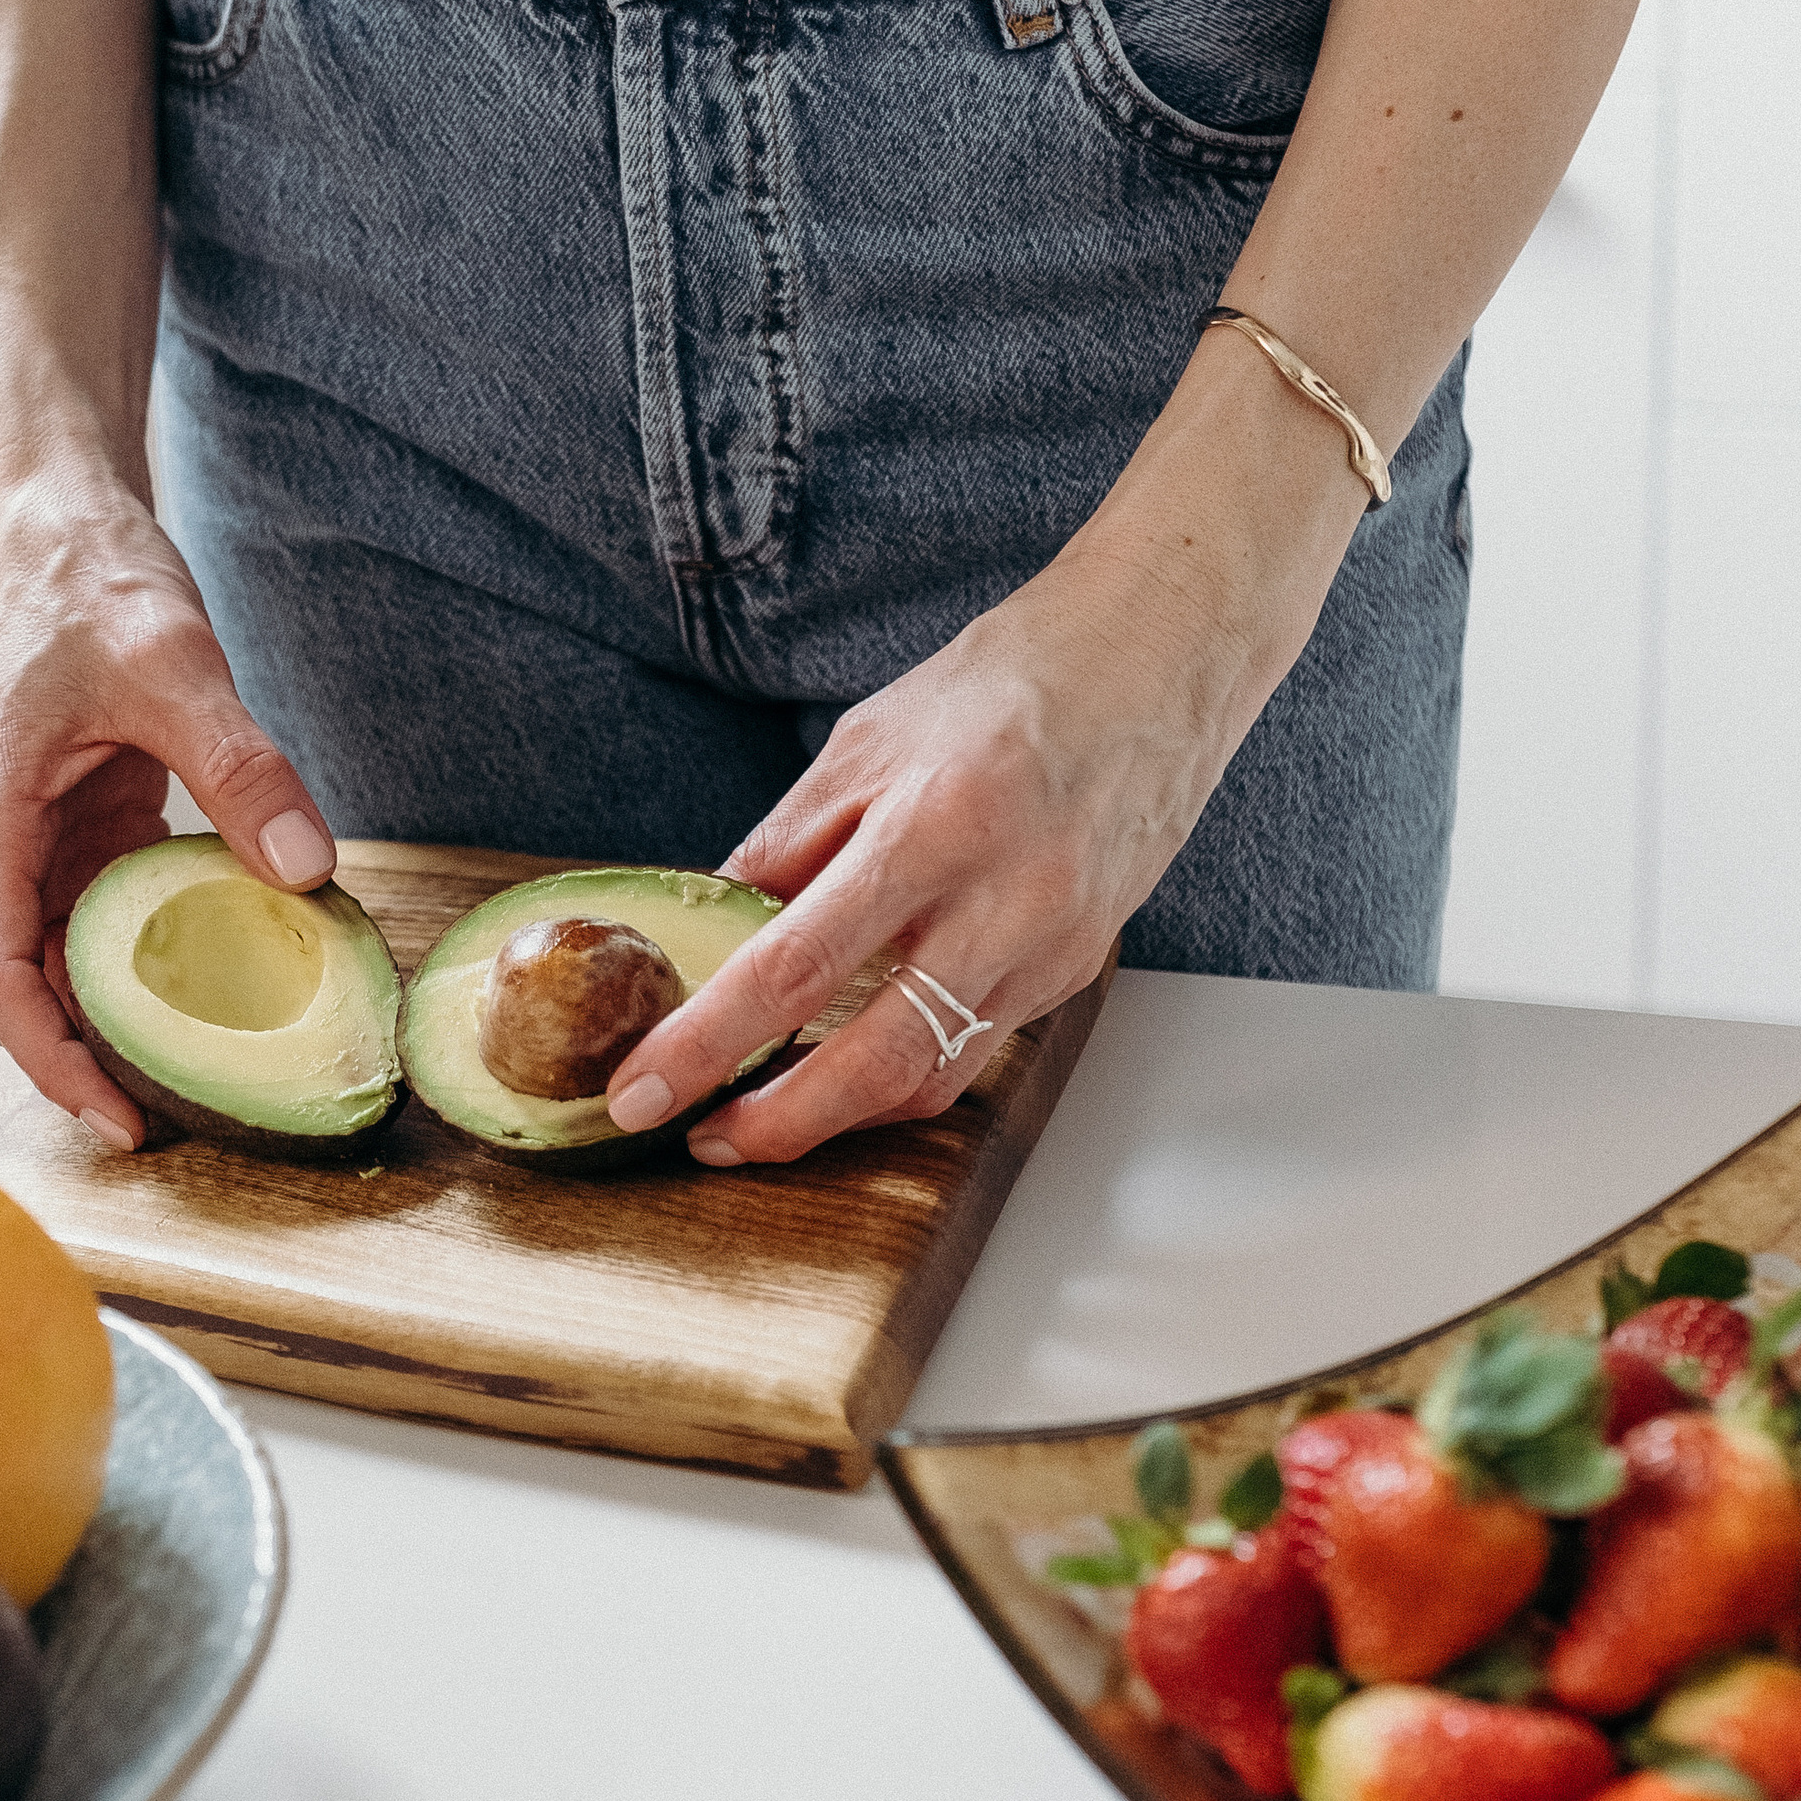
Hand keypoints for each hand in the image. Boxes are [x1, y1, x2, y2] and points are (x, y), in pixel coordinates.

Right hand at [0, 467, 335, 1141]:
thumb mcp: (174, 665)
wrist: (61, 521)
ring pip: (69, 955)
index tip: (113, 1117)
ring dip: (121, 1017)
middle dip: (87, 1061)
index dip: (49, 1058)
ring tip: (200, 1080)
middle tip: (172, 1128)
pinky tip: (224, 985)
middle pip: (27, 984)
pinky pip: (115, 911)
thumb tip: (307, 871)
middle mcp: (4, 839)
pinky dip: (159, 956)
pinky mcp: (89, 822)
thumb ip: (240, 767)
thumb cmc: (87, 580)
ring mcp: (44, 834)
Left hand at [600, 362, 1357, 1165]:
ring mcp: (1053, 944)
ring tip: (765, 1113)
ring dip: (841, 1115)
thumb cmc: (1011, 682)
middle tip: (704, 1140)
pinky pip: (977, 1047)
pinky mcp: (1078, 967)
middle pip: (873, 1062)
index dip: (708, 1044)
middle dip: (775, 1124)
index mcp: (933, 827)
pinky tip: (853, 1063)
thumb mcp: (867, 742)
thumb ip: (787, 844)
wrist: (1157, 660)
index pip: (794, 968)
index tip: (642, 1091)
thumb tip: (709, 929)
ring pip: (932, 1077)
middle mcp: (1004, 900)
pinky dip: (905, 1071)